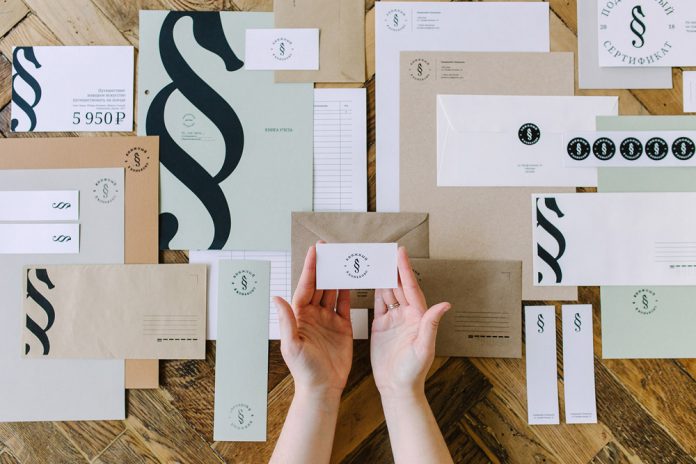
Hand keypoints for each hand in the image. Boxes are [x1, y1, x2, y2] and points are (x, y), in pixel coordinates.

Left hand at [273, 244, 352, 393]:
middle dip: (323, 266)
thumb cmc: (304, 369)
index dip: (311, 268)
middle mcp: (313, 314)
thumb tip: (276, 297)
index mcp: (300, 316)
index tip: (315, 252)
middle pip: (320, 285)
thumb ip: (286, 320)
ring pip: (333, 292)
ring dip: (336, 276)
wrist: (323, 387)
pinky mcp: (342, 327)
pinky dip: (348, 291)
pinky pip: (345, 305)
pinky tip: (350, 279)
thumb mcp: (291, 345)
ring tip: (342, 259)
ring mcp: (328, 320)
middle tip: (329, 248)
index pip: (306, 286)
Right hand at [371, 247, 450, 396]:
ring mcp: (393, 320)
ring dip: (383, 277)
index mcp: (418, 317)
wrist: (396, 387)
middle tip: (385, 251)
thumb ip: (431, 324)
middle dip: (393, 268)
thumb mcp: (424, 348)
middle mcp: (407, 315)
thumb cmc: (413, 371)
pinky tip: (370, 280)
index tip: (401, 253)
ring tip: (376, 261)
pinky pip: (378, 304)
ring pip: (388, 292)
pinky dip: (374, 291)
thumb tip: (445, 304)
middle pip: (399, 286)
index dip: (405, 270)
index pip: (411, 288)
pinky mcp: (381, 326)